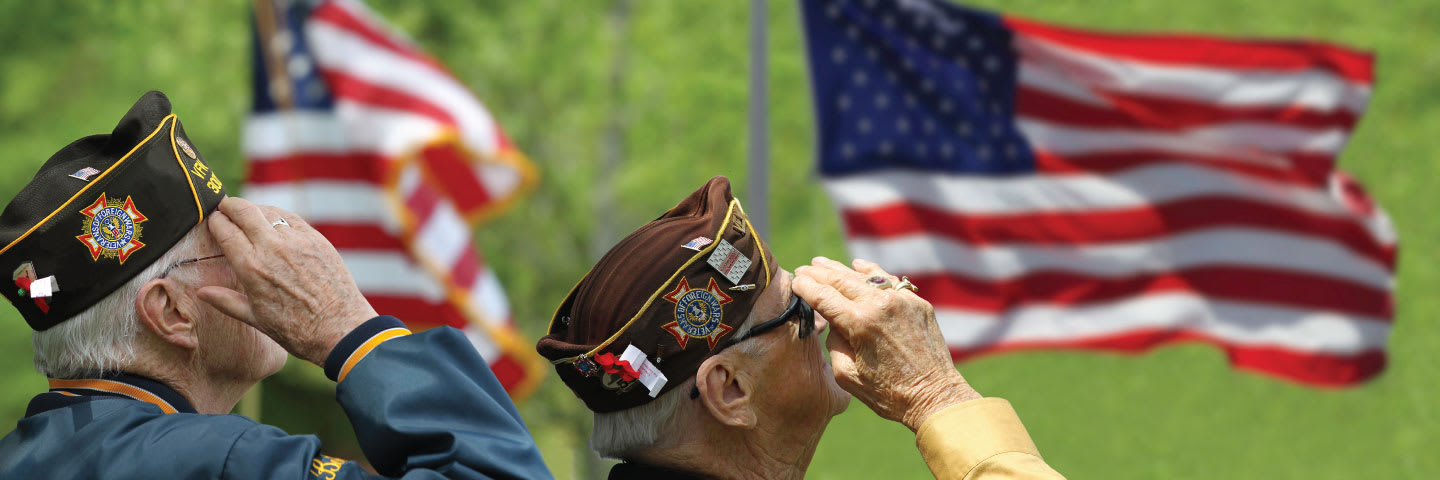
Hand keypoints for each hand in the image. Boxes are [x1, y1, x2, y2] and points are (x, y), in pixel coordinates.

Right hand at [196, 197, 377, 365]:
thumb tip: (202, 292)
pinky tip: (274, 221)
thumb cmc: (296, 329)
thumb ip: (226, 301)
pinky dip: (278, 216)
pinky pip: (292, 218)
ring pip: (269, 211)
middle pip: (244, 211)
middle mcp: (273, 248)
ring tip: (248, 214)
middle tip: (224, 206)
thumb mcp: (256, 319)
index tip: (211, 220)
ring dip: (255, 210)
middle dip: (229, 206)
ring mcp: (297, 240)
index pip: (225, 229)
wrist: (340, 328)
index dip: (215, 221)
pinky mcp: (317, 239)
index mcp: (251, 267)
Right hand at [793, 257, 981, 431]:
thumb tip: (834, 321)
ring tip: (823, 264)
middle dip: (819, 273)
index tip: (794, 281)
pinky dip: (871, 273)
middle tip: (804, 269)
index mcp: (859, 323)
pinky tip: (858, 266)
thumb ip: (834, 341)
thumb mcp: (847, 374)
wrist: (934, 396)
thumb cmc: (888, 393)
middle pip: (841, 280)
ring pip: (865, 277)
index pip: (823, 296)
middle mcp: (880, 304)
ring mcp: (902, 300)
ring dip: (841, 269)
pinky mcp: (917, 303)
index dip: (805, 287)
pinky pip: (889, 281)